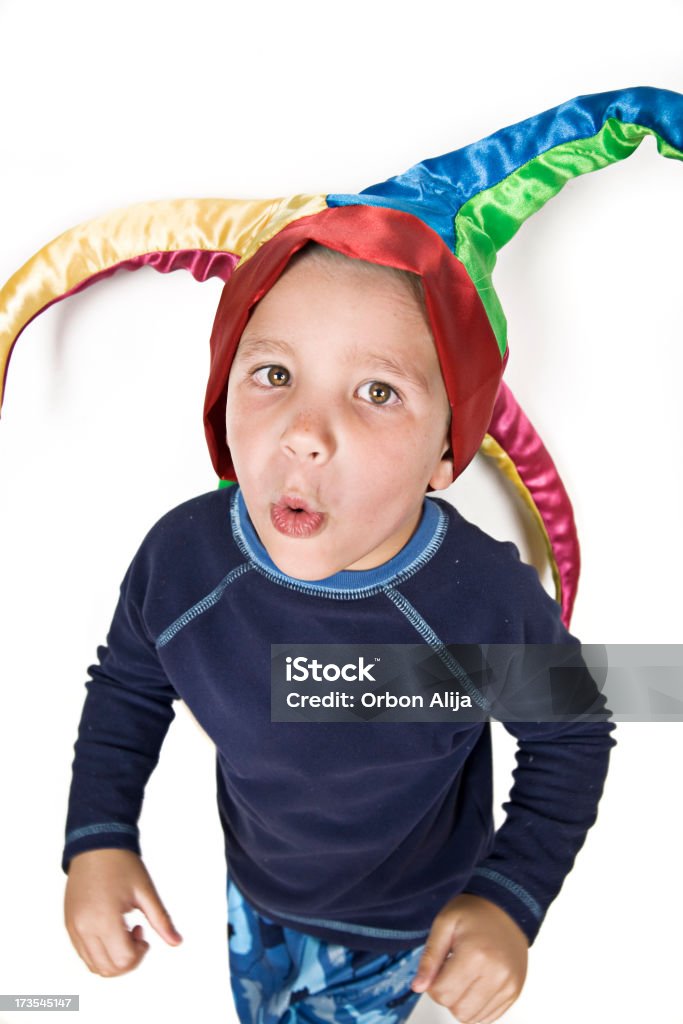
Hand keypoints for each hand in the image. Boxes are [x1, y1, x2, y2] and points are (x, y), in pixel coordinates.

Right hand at [64, 848, 181, 976]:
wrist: (96, 843)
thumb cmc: (122, 864)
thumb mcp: (146, 891)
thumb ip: (161, 920)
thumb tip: (177, 942)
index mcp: (104, 919)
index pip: (123, 960)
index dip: (140, 953)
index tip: (144, 932)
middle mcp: (84, 928)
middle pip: (108, 969)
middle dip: (128, 960)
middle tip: (137, 934)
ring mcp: (74, 927)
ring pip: (94, 965)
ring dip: (113, 958)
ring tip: (123, 930)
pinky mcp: (69, 924)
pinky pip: (83, 953)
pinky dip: (100, 951)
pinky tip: (111, 928)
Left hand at [411, 893, 527, 1022]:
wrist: (505, 908)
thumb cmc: (474, 913)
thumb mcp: (444, 924)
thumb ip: (429, 957)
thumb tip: (418, 987)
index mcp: (476, 954)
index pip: (442, 993)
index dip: (432, 983)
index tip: (438, 967)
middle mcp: (496, 973)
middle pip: (457, 1009)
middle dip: (447, 994)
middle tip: (451, 971)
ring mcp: (508, 985)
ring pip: (472, 1018)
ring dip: (461, 1003)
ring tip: (464, 976)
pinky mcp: (514, 993)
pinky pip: (487, 1018)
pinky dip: (476, 1007)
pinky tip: (475, 984)